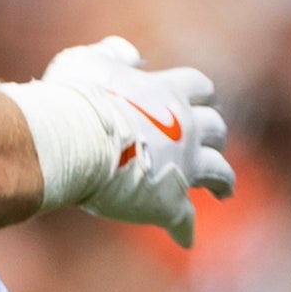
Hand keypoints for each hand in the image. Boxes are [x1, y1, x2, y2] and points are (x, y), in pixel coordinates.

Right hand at [37, 36, 233, 245]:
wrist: (67, 138)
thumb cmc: (71, 97)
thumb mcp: (85, 61)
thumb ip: (112, 53)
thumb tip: (133, 55)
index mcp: (168, 92)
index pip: (199, 87)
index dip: (197, 94)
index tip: (196, 100)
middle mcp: (186, 127)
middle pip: (216, 127)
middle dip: (213, 134)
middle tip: (207, 143)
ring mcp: (183, 165)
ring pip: (219, 172)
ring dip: (222, 180)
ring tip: (223, 191)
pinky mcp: (169, 202)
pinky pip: (184, 219)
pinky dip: (184, 228)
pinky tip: (183, 237)